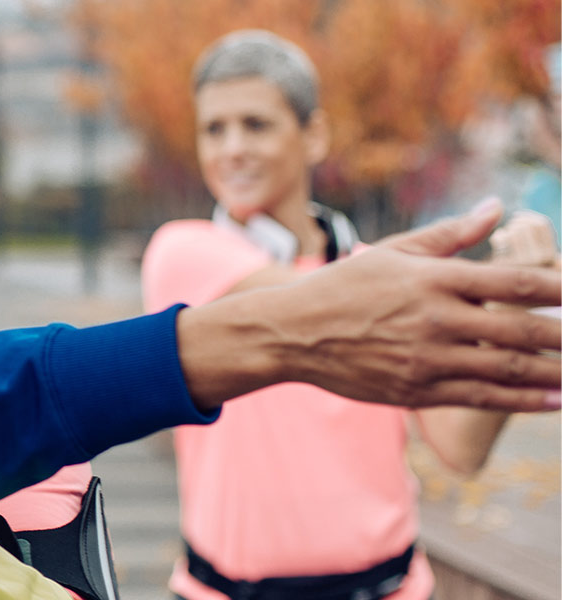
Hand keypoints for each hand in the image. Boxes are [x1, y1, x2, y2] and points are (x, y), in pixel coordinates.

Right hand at [182, 199, 561, 411]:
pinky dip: (525, 400)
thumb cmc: (345, 286)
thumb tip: (498, 208)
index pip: (517, 283)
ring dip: (555, 373)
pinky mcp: (417, 390)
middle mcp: (436, 320)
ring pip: (509, 369)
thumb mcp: (395, 251)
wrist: (291, 334)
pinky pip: (482, 397)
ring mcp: (428, 359)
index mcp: (435, 279)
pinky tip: (554, 399)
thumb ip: (453, 234)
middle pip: (523, 331)